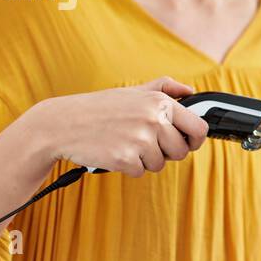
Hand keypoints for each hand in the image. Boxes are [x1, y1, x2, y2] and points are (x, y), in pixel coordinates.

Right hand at [32, 76, 209, 177]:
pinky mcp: (126, 159)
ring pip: (160, 163)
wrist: (62, 123)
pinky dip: (128, 167)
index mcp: (160, 102)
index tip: (186, 143)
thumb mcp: (133, 91)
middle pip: (181, 151)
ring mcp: (140, 140)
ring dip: (145, 160)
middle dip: (166, 152)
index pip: (199, 128)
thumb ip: (164, 88)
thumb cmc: (98, 108)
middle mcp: (153, 119)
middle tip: (143, 142)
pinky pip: (140, 172)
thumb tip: (191, 91)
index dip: (194, 140)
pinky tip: (113, 151)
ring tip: (124, 143)